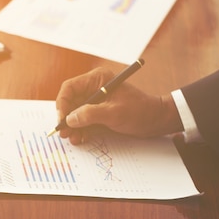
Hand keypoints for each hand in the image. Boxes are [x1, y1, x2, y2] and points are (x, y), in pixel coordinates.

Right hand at [56, 67, 183, 144]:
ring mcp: (96, 102)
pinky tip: (81, 138)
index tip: (62, 119)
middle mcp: (94, 88)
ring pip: (76, 114)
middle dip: (66, 118)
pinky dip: (81, 131)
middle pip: (71, 102)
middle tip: (64, 133)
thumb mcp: (114, 113)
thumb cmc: (139, 111)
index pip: (70, 88)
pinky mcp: (99, 114)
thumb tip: (70, 119)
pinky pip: (84, 122)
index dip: (63, 104)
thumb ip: (90, 114)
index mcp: (97, 79)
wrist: (155, 121)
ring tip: (73, 138)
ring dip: (73, 127)